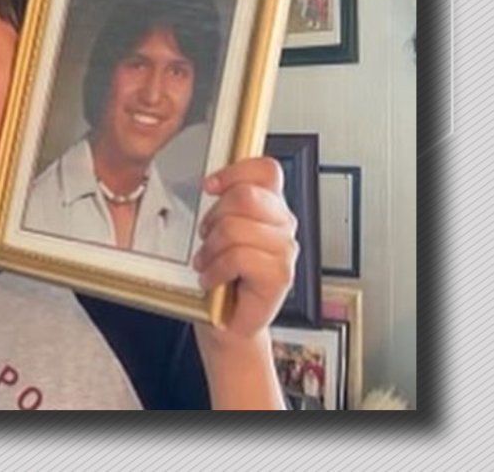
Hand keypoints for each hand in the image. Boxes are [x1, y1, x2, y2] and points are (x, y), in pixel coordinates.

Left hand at [192, 156, 298, 344]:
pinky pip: (239, 257)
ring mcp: (285, 250)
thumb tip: (213, 181)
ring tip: (209, 263)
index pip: (266, 170)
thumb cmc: (225, 277)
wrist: (230, 322)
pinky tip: (214, 279)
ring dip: (211, 249)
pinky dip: (217, 269)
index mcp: (271, 207)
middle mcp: (283, 225)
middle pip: (245, 196)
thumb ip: (225, 205)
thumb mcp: (220, 232)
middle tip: (208, 238)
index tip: (209, 186)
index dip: (235, 172)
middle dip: (214, 217)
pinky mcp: (280, 274)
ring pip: (236, 228)